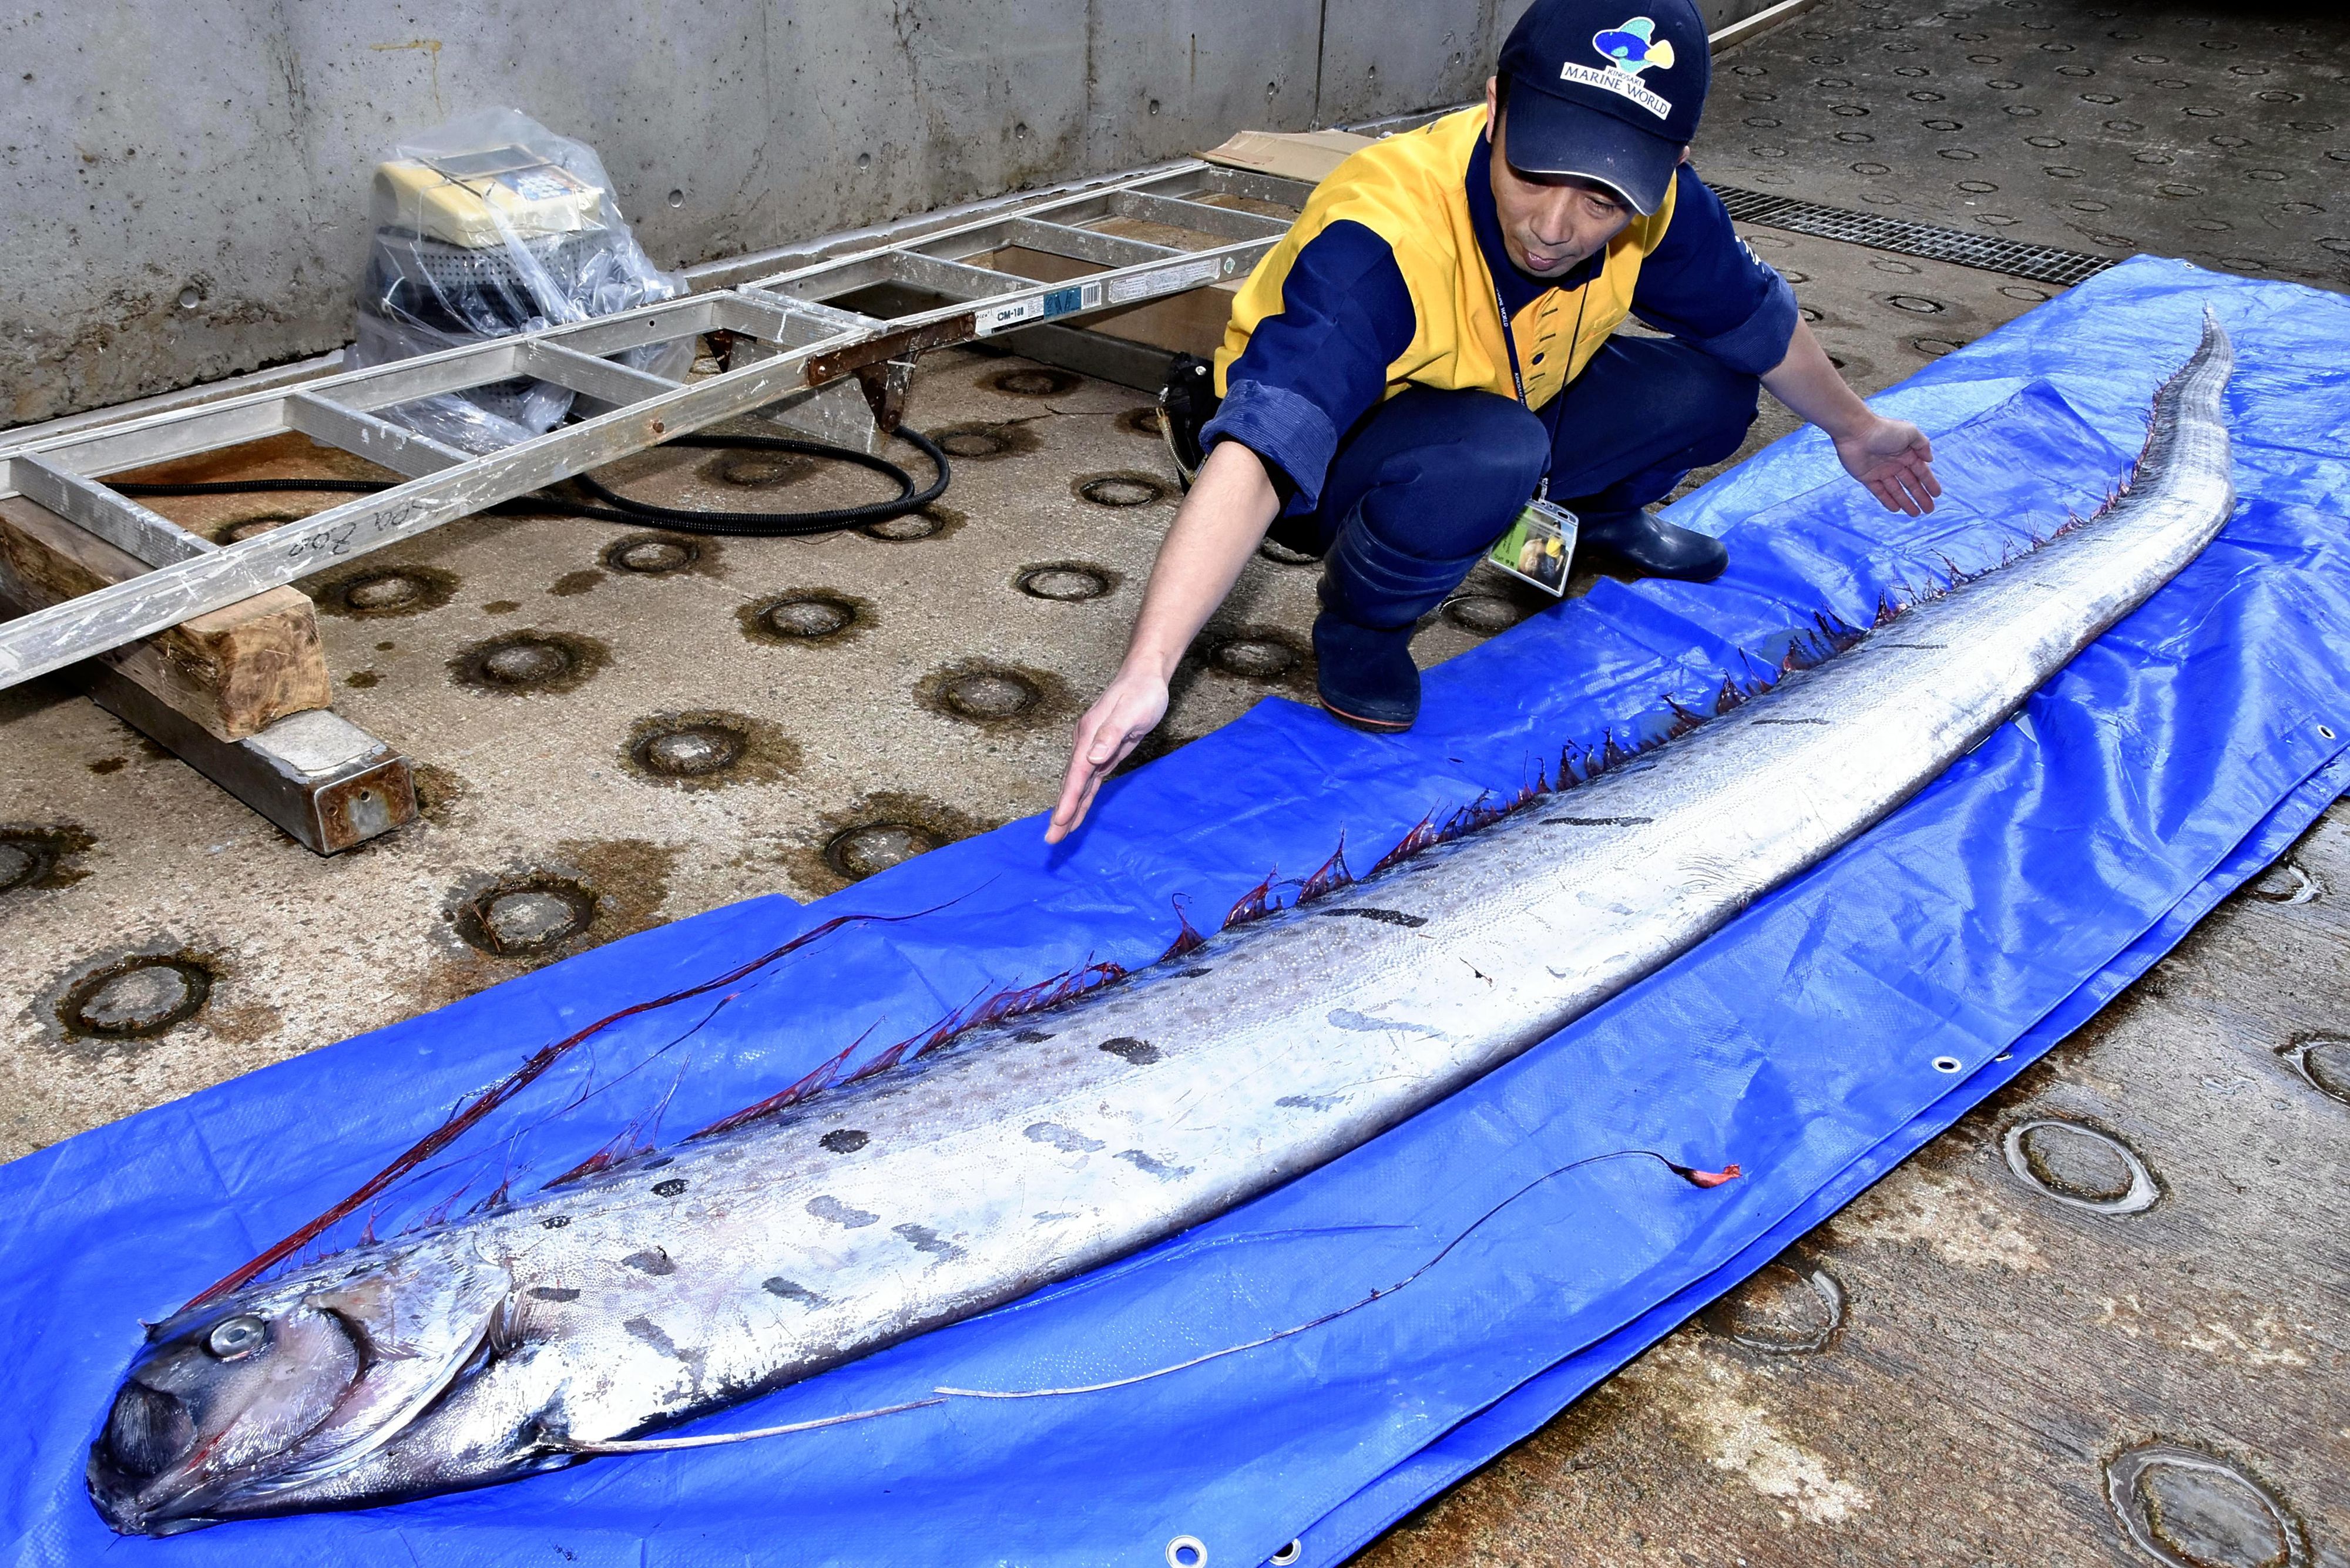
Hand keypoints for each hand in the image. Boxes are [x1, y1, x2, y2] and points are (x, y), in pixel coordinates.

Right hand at [1044, 666, 1169, 843]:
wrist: (1144, 678)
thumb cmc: (1141, 693)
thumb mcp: (1131, 712)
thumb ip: (1111, 734)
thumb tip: (1092, 758)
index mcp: (1089, 736)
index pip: (1077, 775)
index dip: (1068, 800)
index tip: (1059, 822)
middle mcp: (1086, 745)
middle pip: (1071, 784)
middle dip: (1062, 812)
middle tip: (1051, 840)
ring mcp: (1093, 750)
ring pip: (1079, 785)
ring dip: (1070, 809)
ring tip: (1059, 833)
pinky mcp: (1103, 753)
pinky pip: (1090, 781)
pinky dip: (1083, 798)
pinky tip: (1077, 813)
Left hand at [1834, 415, 1940, 515]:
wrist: (1856, 431)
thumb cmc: (1884, 430)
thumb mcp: (1910, 432)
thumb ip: (1923, 445)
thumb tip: (1930, 459)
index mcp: (1907, 452)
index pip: (1921, 471)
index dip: (1929, 483)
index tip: (1937, 495)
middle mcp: (1895, 463)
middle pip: (1910, 483)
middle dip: (1920, 496)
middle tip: (1929, 510)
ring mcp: (1881, 471)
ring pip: (1896, 490)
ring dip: (1906, 502)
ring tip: (1916, 514)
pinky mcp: (1866, 477)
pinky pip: (1879, 492)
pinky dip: (1887, 500)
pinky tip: (1897, 509)